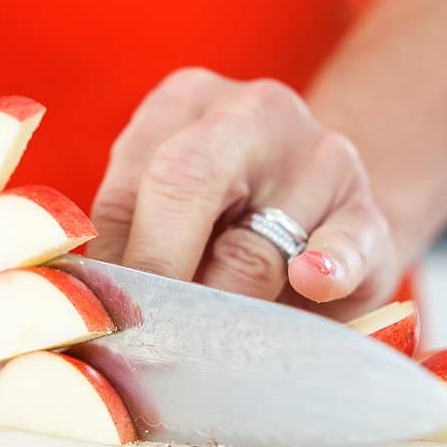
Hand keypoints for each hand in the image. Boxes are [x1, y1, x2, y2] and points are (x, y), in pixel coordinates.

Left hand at [87, 68, 396, 318]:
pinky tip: (312, 281)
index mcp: (185, 101)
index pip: (129, 184)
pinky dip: (325, 269)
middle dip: (158, 273)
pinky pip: (344, 246)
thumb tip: (79, 303)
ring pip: (254, 249)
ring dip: (224, 311)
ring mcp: (320, 158)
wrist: (328, 211)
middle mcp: (253, 112)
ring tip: (213, 346)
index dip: (109, 265)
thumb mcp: (166, 205)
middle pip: (185, 183)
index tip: (98, 324)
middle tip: (144, 340)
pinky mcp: (367, 213)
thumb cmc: (226, 217)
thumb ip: (126, 239)